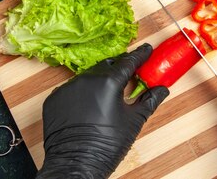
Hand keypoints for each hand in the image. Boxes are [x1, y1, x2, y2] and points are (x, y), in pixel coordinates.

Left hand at [35, 44, 168, 178]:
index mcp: (108, 82)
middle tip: (131, 70)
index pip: (128, 62)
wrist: (76, 166)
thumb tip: (162, 90)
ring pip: (89, 76)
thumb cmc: (108, 145)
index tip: (147, 49)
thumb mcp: (133, 121)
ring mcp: (67, 88)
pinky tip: (90, 103)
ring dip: (100, 79)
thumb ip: (149, 100)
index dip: (140, 55)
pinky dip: (83, 91)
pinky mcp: (54, 99)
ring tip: (109, 90)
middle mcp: (86, 79)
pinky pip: (73, 88)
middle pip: (108, 65)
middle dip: (120, 66)